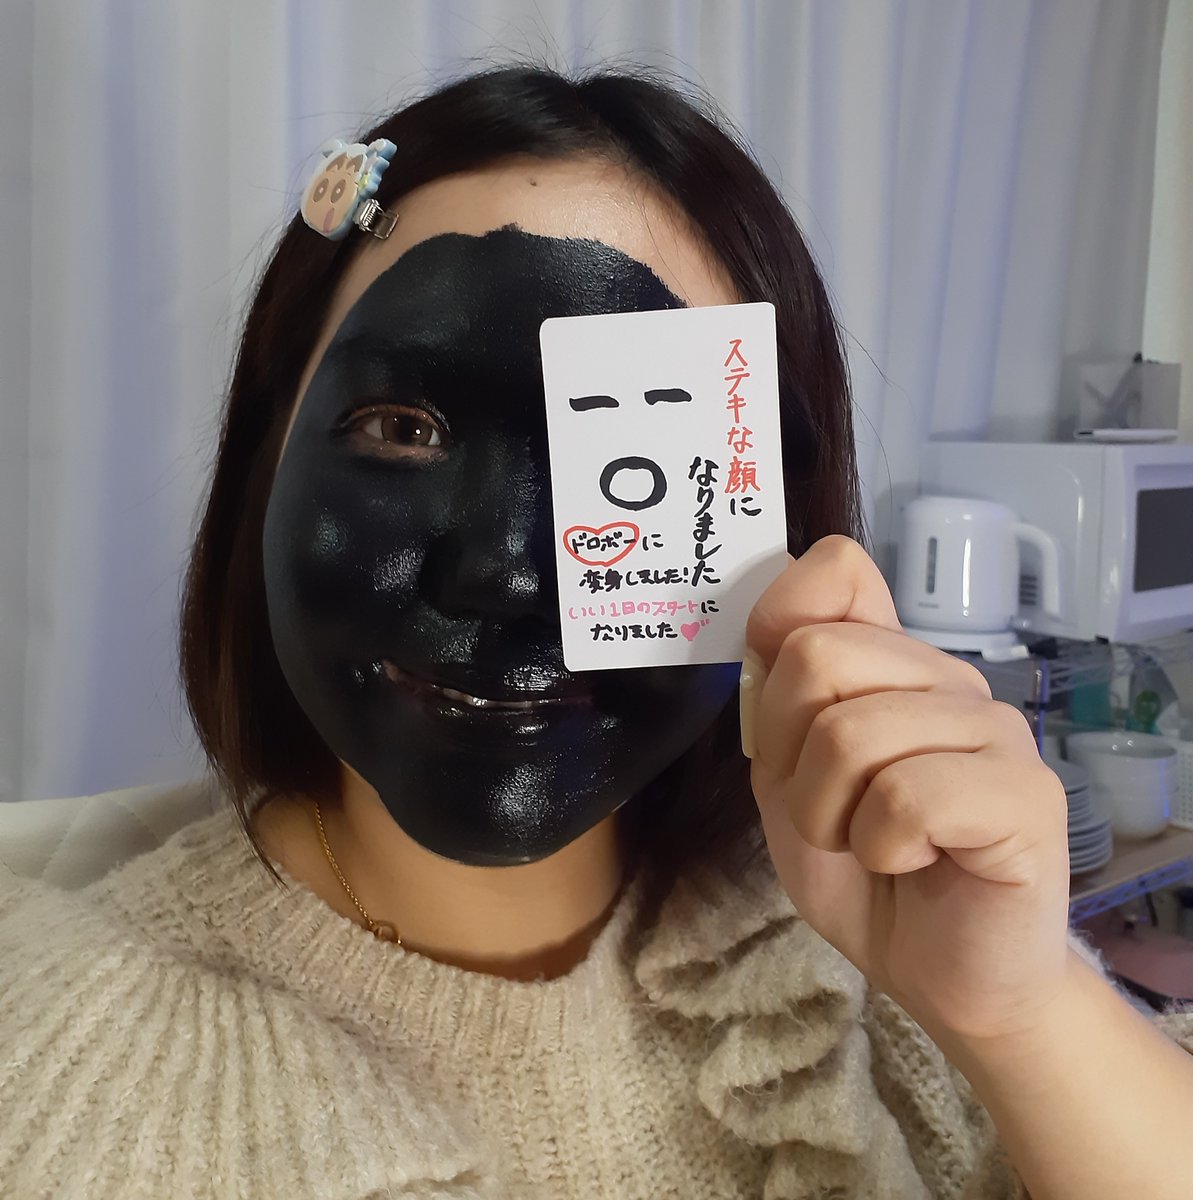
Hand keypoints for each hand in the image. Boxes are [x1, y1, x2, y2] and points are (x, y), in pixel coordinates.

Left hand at [743, 535, 1071, 1043]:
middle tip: (830, 810)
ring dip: (831, 815)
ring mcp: (996, 729)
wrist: (939, 973)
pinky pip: (907, 797)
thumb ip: (777, 689)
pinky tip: (915, 861)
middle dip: (791, 759)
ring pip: (852, 735)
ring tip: (872, 844)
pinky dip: (881, 846)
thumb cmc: (863, 871)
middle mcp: (948, 678)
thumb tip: (780, 580)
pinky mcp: (1027, 794)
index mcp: (892, 662)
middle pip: (818, 657)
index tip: (783, 725)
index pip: (837, 572)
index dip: (781, 638)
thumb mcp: (785, 776)